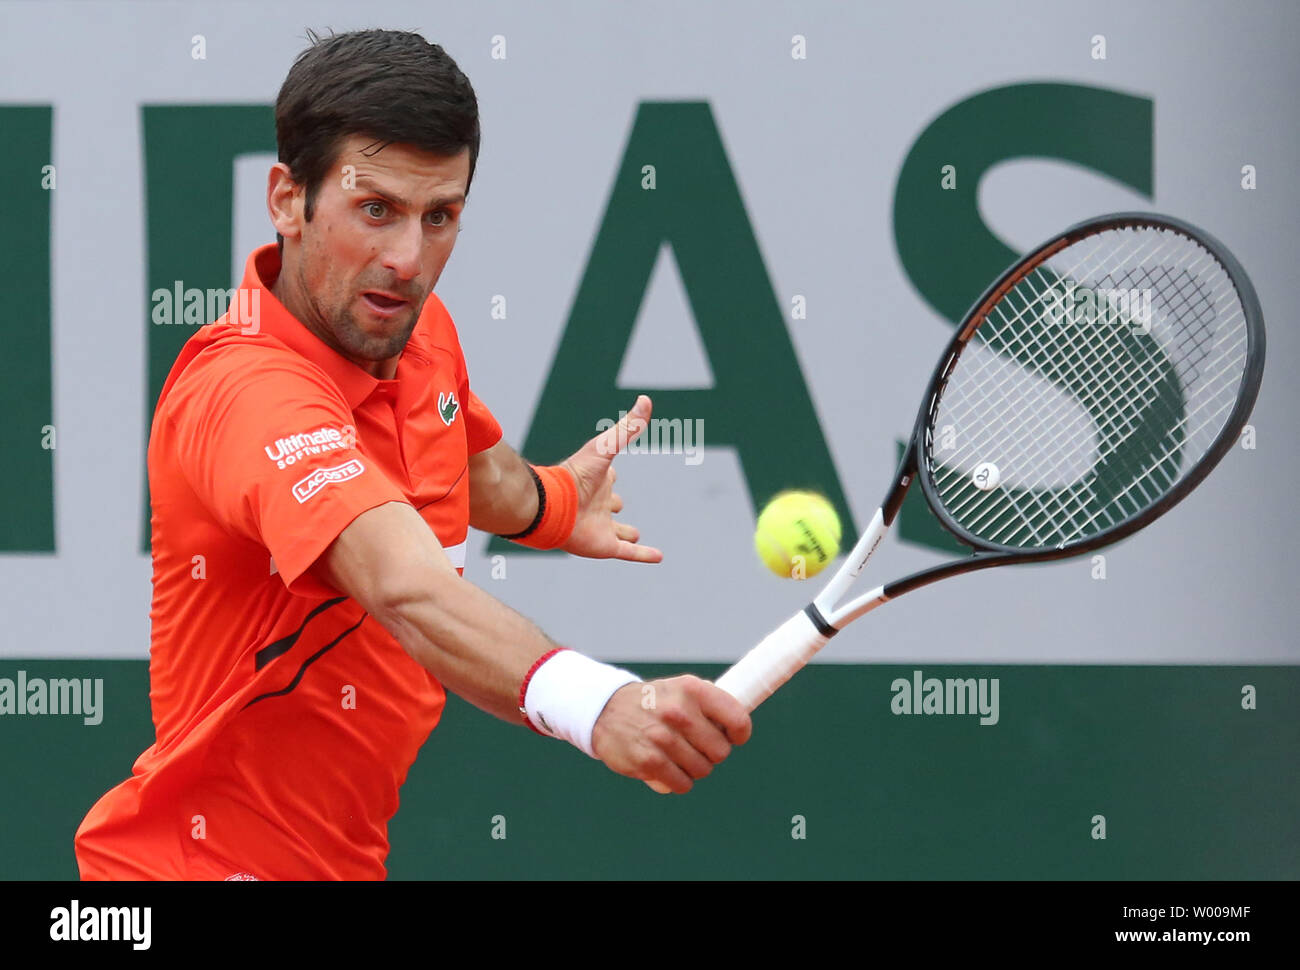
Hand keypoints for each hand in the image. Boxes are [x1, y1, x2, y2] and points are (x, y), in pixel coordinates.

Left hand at [559, 394, 662, 562]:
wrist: (552, 506)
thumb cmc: (575, 474)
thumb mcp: (605, 446)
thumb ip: (627, 426)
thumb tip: (646, 400)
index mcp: (598, 479)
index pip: (609, 476)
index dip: (612, 473)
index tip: (613, 470)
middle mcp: (598, 502)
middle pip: (610, 503)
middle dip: (614, 504)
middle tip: (617, 504)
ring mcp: (601, 525)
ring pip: (617, 531)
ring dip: (626, 534)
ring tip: (635, 536)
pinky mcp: (605, 545)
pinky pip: (628, 553)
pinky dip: (643, 555)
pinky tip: (659, 557)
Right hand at [590, 676, 751, 792]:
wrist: (605, 710)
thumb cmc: (653, 703)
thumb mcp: (681, 690)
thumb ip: (711, 704)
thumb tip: (739, 727)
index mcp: (692, 690)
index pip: (737, 719)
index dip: (739, 733)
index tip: (733, 737)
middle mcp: (679, 711)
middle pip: (720, 751)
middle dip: (711, 753)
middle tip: (695, 746)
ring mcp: (663, 737)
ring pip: (702, 770)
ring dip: (694, 768)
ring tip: (678, 755)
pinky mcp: (649, 761)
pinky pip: (682, 784)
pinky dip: (679, 781)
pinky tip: (668, 769)